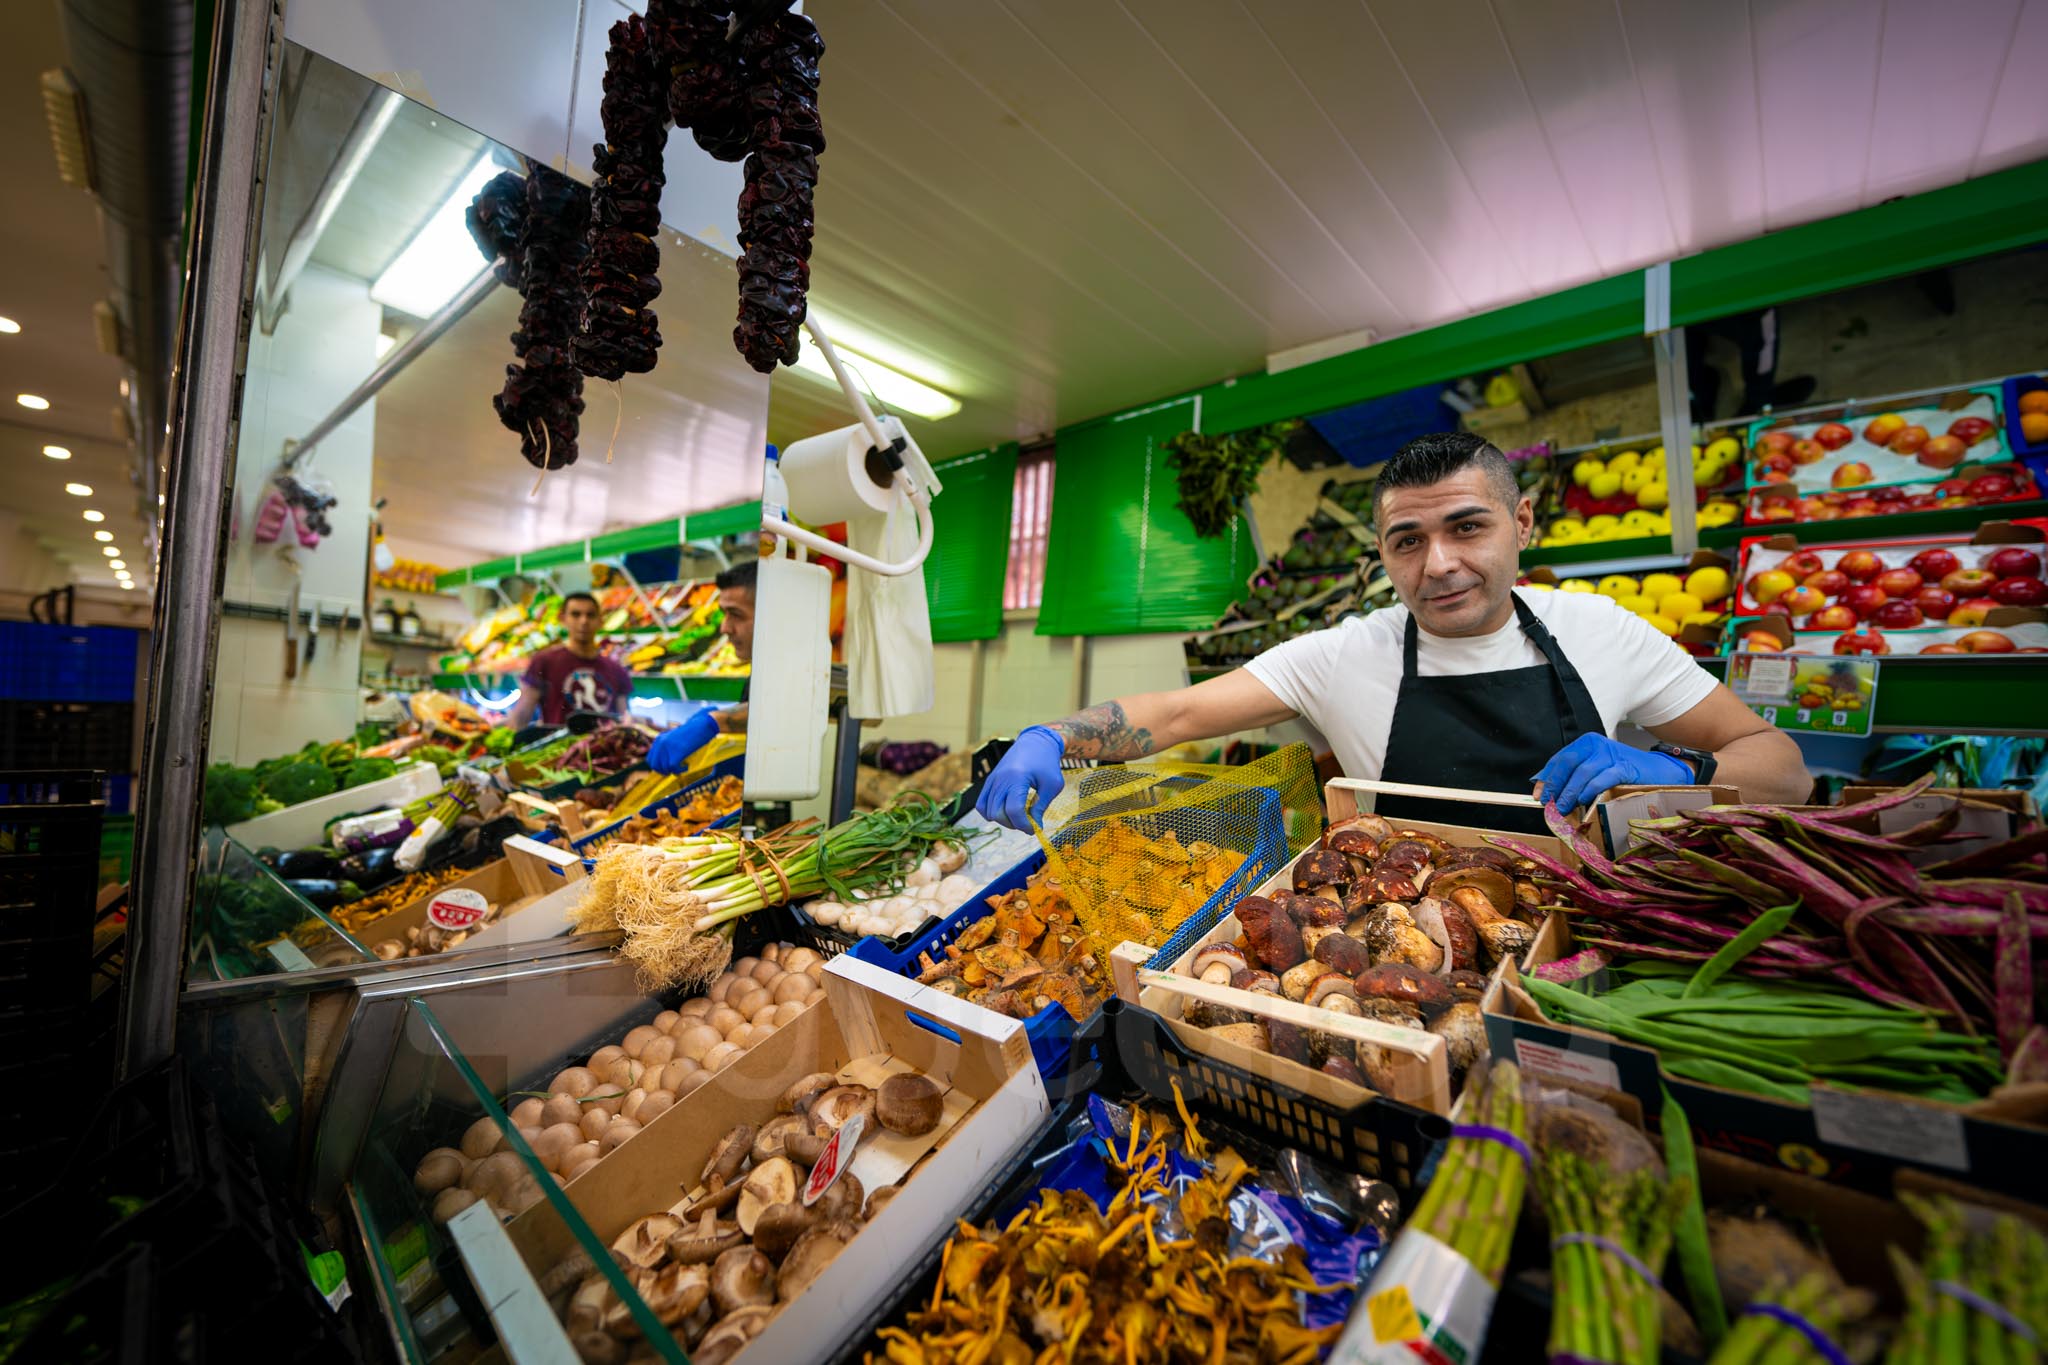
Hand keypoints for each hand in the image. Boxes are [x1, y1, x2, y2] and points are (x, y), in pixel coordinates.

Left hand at [647, 708, 720, 773]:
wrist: (702, 726)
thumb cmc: (691, 733)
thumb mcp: (674, 739)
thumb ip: (667, 748)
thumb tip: (664, 766)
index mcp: (659, 740)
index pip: (651, 760)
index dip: (658, 767)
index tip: (668, 769)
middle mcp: (661, 743)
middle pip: (655, 766)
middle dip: (664, 771)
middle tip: (674, 771)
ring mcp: (668, 747)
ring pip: (664, 768)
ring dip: (674, 771)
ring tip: (683, 767)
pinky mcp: (677, 752)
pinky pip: (673, 768)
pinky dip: (680, 770)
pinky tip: (686, 767)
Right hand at [975, 726, 1066, 828]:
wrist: (1036, 743)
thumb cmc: (1047, 763)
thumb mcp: (1052, 785)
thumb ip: (1041, 807)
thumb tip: (1034, 827)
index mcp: (1017, 778)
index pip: (1014, 810)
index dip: (1024, 824)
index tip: (1035, 829)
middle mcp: (1000, 779)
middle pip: (998, 813)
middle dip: (1013, 824)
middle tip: (1028, 822)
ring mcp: (992, 780)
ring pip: (988, 811)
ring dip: (1003, 820)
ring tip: (1019, 815)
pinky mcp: (989, 781)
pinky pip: (981, 804)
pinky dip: (990, 813)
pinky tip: (1005, 811)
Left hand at [1532, 733, 1691, 813]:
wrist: (1658, 771)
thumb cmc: (1623, 772)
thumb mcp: (1596, 768)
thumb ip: (1573, 776)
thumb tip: (1546, 788)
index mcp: (1586, 743)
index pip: (1560, 759)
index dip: (1547, 777)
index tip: (1538, 794)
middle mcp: (1596, 745)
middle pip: (1568, 763)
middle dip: (1555, 785)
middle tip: (1548, 803)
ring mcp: (1611, 754)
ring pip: (1583, 772)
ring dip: (1570, 792)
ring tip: (1563, 808)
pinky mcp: (1624, 767)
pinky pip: (1602, 779)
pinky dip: (1590, 790)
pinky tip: (1583, 801)